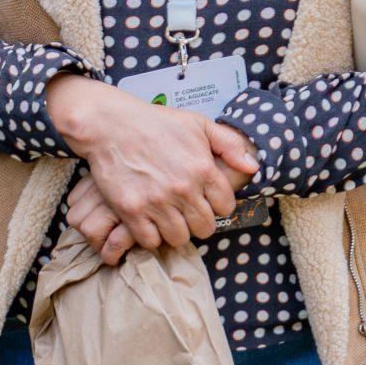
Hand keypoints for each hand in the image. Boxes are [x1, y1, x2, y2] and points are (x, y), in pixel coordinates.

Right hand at [46, 74, 259, 250]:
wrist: (112, 125)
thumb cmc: (158, 123)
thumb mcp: (200, 124)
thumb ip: (230, 145)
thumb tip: (253, 167)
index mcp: (203, 169)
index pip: (226, 206)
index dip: (219, 205)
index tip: (207, 200)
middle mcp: (183, 189)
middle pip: (205, 228)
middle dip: (200, 222)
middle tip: (188, 212)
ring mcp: (157, 201)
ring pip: (179, 238)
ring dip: (177, 231)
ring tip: (170, 218)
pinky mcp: (132, 210)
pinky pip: (150, 241)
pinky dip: (152, 236)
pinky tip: (150, 222)